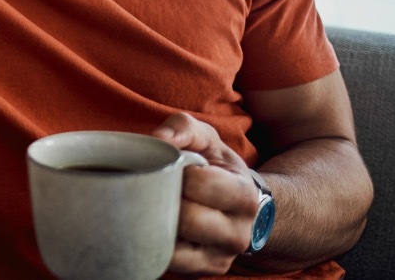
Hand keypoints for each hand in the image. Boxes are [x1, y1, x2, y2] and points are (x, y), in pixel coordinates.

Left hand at [152, 113, 261, 276]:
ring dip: (154, 223)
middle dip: (163, 198)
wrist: (236, 205)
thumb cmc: (214, 166)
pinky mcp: (200, 272)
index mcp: (243, 195)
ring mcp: (219, 258)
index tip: (168, 165)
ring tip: (150, 204)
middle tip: (152, 185)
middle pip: (187, 218)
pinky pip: (166, 262)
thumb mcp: (206, 139)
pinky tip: (150, 225)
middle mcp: (237, 233)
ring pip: (175, 246)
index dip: (175, 171)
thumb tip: (156, 140)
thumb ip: (182, 128)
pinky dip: (152, 243)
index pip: (199, 184)